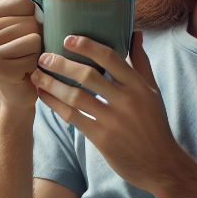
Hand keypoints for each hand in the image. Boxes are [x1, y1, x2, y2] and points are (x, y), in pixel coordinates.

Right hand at [0, 0, 44, 110]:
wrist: (19, 93)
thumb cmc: (26, 57)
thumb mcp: (29, 25)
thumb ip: (30, 0)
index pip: (25, 1)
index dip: (37, 18)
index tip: (26, 36)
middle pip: (30, 20)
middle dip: (39, 38)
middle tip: (27, 55)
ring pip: (33, 36)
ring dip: (38, 53)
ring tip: (26, 63)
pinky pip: (32, 54)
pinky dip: (36, 65)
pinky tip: (25, 73)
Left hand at [31, 32, 185, 192]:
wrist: (160, 164)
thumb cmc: (154, 124)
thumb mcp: (152, 91)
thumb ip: (141, 62)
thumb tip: (135, 33)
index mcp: (138, 85)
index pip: (111, 57)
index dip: (87, 46)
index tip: (68, 39)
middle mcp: (126, 100)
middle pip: (87, 75)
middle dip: (61, 64)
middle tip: (43, 57)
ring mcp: (113, 120)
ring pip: (75, 96)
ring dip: (52, 84)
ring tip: (36, 75)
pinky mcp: (101, 138)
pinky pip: (72, 117)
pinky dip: (54, 105)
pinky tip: (43, 96)